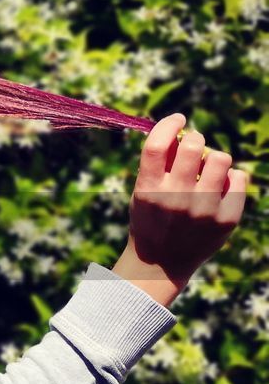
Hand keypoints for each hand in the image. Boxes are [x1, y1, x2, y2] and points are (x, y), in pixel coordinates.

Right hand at [112, 112, 247, 306]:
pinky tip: (220, 186)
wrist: (161, 264)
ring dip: (214, 158)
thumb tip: (179, 128)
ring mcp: (203, 209)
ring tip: (208, 169)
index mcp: (149, 189)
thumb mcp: (142, 192)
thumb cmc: (151, 219)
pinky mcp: (226, 219)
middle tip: (193, 146)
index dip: (169, 124)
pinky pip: (240, 178)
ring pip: (220, 158)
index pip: (157, 145)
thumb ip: (158, 164)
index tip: (178, 119)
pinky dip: (231, 176)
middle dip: (194, 139)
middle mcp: (176, 198)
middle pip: (192, 145)